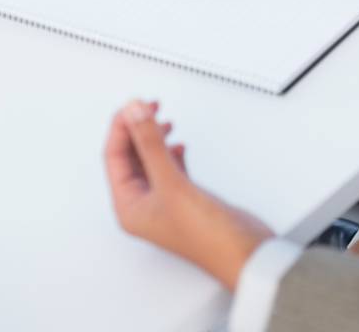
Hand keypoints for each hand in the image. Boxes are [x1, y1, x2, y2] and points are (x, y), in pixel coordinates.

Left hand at [104, 100, 272, 290]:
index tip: (134, 104)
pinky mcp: (185, 197)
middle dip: (136, 129)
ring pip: (150, 159)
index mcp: (130, 207)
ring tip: (162, 118)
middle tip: (148, 105)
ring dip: (153, 137)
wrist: (243, 253)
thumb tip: (134, 112)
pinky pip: (170, 167)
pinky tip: (179, 144)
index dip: (122, 128)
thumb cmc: (206, 235)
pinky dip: (172, 151)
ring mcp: (165, 201)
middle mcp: (143, 205)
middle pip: (130, 156)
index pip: (115, 158)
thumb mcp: (172, 183)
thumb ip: (151, 144)